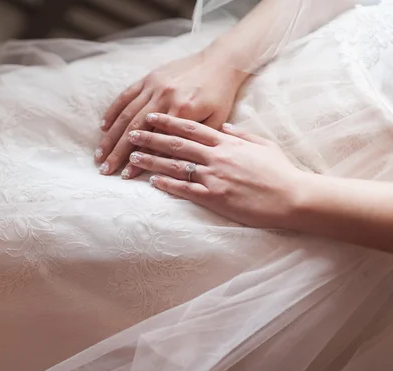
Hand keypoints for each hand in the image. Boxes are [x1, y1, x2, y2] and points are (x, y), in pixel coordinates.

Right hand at [96, 47, 248, 178]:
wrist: (221, 60)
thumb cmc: (220, 94)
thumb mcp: (215, 120)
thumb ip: (194, 140)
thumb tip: (176, 163)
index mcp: (182, 111)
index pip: (154, 142)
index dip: (138, 160)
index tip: (125, 176)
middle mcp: (164, 98)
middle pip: (134, 130)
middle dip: (117, 152)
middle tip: (104, 169)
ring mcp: (154, 86)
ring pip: (126, 114)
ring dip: (111, 136)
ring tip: (99, 154)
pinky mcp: (149, 78)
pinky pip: (126, 95)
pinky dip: (113, 111)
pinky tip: (103, 126)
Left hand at [128, 113, 306, 228]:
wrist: (293, 197)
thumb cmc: (280, 172)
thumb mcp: (262, 144)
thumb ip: (241, 134)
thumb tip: (225, 126)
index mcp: (228, 142)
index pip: (191, 128)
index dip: (168, 121)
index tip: (150, 117)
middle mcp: (217, 156)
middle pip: (177, 144)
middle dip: (151, 138)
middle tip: (131, 134)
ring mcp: (215, 177)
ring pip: (176, 166)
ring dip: (152, 161)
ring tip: (132, 158)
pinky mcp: (215, 198)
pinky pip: (185, 190)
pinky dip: (167, 185)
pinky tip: (152, 182)